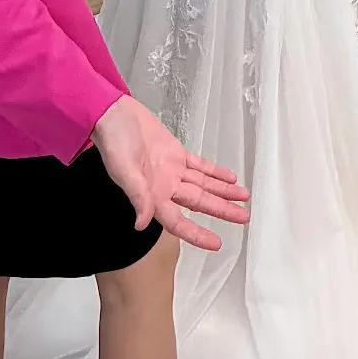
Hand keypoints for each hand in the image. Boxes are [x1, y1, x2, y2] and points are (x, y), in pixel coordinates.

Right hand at [94, 95, 248, 251]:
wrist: (113, 114)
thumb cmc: (113, 142)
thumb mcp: (123, 170)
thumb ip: (137, 196)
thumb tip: (141, 224)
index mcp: (152, 196)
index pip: (178, 222)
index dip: (196, 235)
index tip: (216, 243)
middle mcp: (165, 186)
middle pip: (199, 203)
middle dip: (222, 210)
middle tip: (244, 218)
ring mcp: (172, 170)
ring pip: (204, 185)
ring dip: (223, 191)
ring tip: (243, 198)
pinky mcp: (176, 153)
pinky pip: (200, 166)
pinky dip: (215, 172)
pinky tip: (229, 178)